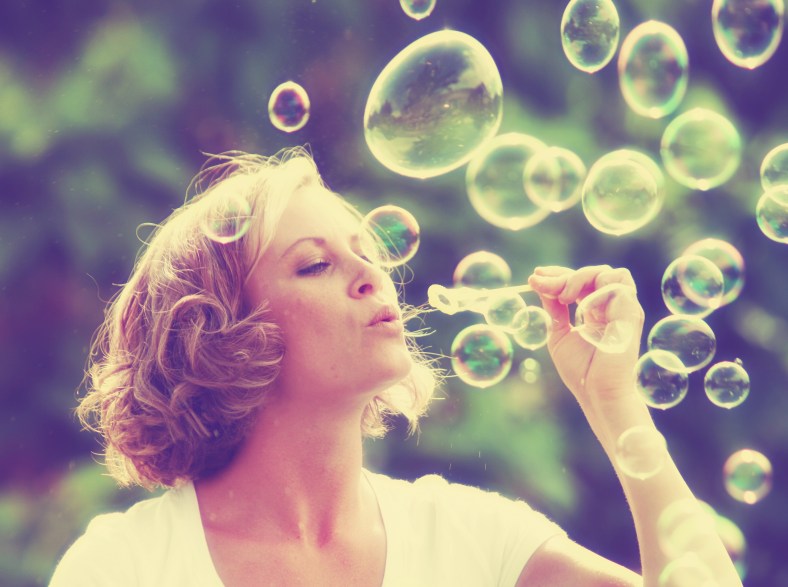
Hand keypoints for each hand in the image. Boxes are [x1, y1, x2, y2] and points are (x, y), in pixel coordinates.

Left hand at [527, 265, 644, 404]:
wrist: (598, 394)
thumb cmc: (581, 371)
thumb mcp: (559, 333)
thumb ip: (553, 308)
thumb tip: (539, 283)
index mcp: (598, 312)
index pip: (582, 282)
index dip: (559, 275)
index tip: (536, 276)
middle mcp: (613, 308)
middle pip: (594, 273)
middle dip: (564, 275)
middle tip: (542, 284)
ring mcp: (624, 310)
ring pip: (611, 273)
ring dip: (583, 277)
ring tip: (564, 296)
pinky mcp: (631, 315)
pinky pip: (619, 287)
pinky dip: (596, 289)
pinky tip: (580, 305)